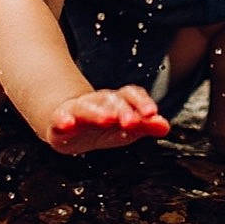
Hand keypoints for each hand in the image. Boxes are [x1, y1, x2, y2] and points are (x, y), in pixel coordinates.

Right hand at [43, 85, 170, 154]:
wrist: (68, 124)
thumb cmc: (101, 127)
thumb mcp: (124, 128)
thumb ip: (144, 126)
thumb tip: (165, 127)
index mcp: (115, 102)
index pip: (130, 95)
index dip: (141, 102)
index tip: (152, 113)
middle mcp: (97, 102)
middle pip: (109, 99)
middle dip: (121, 110)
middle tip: (131, 121)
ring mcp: (77, 109)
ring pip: (86, 107)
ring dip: (97, 112)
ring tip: (107, 119)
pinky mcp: (59, 120)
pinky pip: (60, 118)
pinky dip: (63, 119)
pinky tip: (68, 124)